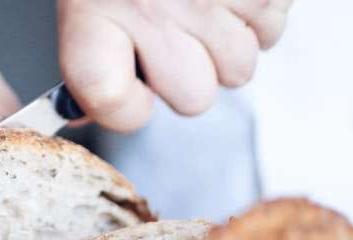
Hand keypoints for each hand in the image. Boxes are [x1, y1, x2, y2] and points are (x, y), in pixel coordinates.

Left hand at [57, 0, 291, 130]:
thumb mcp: (88, 0)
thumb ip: (88, 60)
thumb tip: (80, 115)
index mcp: (95, 13)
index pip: (112, 103)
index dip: (126, 109)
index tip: (130, 92)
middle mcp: (151, 6)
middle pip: (193, 99)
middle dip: (189, 73)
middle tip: (174, 29)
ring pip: (238, 70)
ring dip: (227, 43)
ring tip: (203, 2)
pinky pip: (272, 31)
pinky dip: (258, 14)